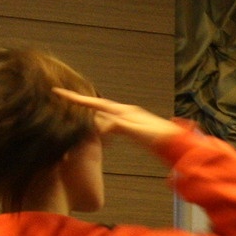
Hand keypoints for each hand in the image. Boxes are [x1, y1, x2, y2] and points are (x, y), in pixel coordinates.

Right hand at [54, 89, 185, 149]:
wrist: (177, 143)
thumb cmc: (158, 138)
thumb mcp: (135, 131)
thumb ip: (117, 126)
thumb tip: (98, 123)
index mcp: (123, 111)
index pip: (95, 102)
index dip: (76, 99)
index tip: (59, 92)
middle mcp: (126, 111)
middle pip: (98, 104)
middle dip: (81, 102)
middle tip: (63, 98)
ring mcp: (130, 118)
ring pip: (104, 112)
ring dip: (90, 110)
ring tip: (75, 109)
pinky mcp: (134, 127)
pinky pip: (111, 121)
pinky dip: (101, 122)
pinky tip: (99, 126)